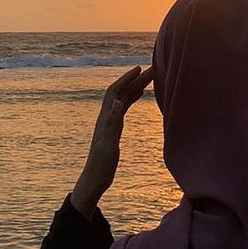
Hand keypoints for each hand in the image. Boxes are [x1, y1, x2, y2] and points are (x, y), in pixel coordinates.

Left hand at [70, 65, 153, 218]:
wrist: (95, 179)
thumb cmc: (101, 165)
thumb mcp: (108, 145)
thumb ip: (112, 123)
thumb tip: (117, 101)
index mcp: (105, 118)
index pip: (115, 91)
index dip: (126, 79)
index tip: (140, 68)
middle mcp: (106, 116)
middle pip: (121, 92)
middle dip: (135, 80)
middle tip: (152, 70)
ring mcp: (110, 122)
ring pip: (123, 98)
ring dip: (135, 87)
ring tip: (149, 78)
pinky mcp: (114, 129)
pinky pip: (124, 107)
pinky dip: (132, 98)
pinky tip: (140, 95)